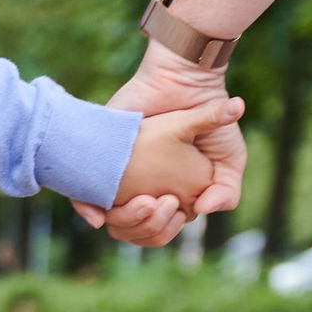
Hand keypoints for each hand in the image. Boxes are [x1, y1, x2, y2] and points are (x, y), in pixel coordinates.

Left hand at [75, 40, 248, 246]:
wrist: (183, 82)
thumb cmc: (210, 120)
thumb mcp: (230, 158)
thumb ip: (227, 189)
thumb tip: (205, 210)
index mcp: (170, 193)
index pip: (159, 229)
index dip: (164, 229)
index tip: (174, 212)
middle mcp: (143, 189)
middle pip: (134, 230)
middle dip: (145, 227)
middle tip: (157, 202)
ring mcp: (118, 176)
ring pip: (112, 220)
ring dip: (125, 221)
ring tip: (144, 201)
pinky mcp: (97, 160)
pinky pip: (82, 196)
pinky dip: (87, 210)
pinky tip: (98, 215)